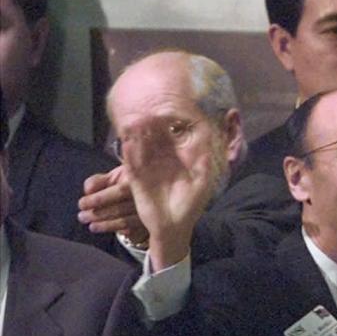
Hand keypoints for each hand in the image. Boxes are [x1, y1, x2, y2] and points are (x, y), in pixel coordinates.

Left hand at [78, 165, 148, 242]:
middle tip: (81, 216)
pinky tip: (99, 228)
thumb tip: (88, 190)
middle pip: (121, 208)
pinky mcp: (146, 225)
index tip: (82, 203)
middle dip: (98, 213)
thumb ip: (98, 181)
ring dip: (103, 224)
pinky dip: (113, 229)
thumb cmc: (126, 185)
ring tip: (89, 223)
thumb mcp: (114, 177)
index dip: (99, 198)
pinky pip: (129, 230)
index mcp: (138, 181)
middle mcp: (146, 197)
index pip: (119, 191)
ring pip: (124, 221)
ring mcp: (148, 212)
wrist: (148, 196)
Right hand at [120, 120, 214, 268]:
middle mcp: (163, 160)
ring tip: (137, 120)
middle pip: (157, 138)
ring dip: (139, 134)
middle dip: (154, 124)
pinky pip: (132, 163)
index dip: (174, 124)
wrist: (173, 227)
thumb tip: (210, 142)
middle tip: (152, 108)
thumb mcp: (202, 183)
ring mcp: (148, 168)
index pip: (176, 137)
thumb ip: (204, 163)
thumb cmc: (191, 206)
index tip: (174, 108)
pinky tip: (126, 141)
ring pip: (143, 147)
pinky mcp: (136, 179)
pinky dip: (129, 153)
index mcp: (179, 159)